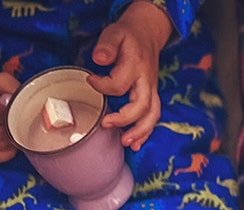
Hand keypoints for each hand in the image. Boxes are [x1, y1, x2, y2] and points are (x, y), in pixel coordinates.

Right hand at [0, 64, 18, 163]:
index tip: (14, 112)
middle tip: (17, 124)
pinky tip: (8, 143)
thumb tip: (20, 105)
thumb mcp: (2, 81)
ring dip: (10, 142)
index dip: (9, 116)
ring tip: (12, 132)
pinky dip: (5, 153)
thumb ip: (13, 89)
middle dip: (12, 130)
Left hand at [88, 1, 171, 149]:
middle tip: (106, 124)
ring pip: (152, 115)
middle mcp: (146, 81)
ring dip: (140, 132)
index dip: (102, 85)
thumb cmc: (128, 35)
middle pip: (141, 106)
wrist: (147, 33)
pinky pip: (153, 117)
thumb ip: (107, 45)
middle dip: (125, 119)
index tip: (90, 80)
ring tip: (126, 142)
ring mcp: (151, 90)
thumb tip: (100, 59)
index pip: (120, 84)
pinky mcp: (151, 96)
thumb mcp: (115, 33)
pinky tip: (134, 143)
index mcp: (136, 66)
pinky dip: (145, 133)